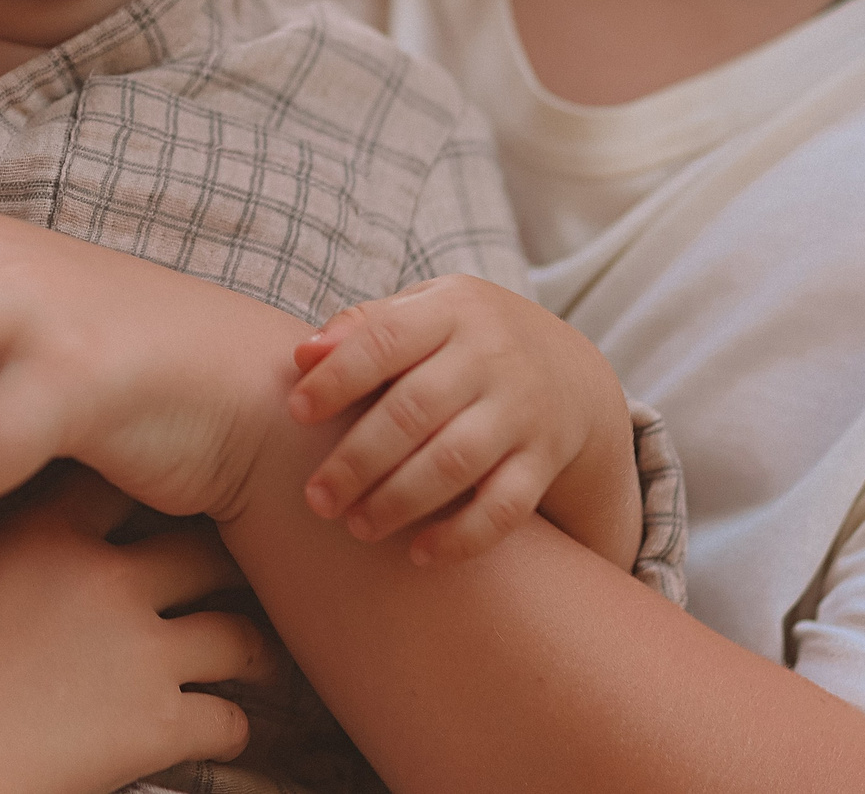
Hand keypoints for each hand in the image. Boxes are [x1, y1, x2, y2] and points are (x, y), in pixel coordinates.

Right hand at [0, 470, 269, 793]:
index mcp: (45, 529)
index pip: (129, 478)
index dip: (159, 478)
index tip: (179, 478)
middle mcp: (105, 578)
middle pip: (204, 547)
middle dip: (224, 559)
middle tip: (230, 567)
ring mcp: (139, 652)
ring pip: (240, 636)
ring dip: (246, 649)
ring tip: (245, 655)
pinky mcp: (157, 727)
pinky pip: (230, 722)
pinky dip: (229, 729)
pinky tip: (209, 734)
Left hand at [287, 275, 638, 567]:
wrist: (570, 371)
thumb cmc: (463, 340)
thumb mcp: (424, 311)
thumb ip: (364, 327)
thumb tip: (302, 355)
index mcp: (452, 309)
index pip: (387, 339)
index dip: (337, 378)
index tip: (294, 412)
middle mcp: (493, 356)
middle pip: (415, 410)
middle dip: (358, 459)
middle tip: (316, 498)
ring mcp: (524, 410)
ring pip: (456, 462)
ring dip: (399, 501)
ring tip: (355, 526)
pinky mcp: (545, 460)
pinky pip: (506, 507)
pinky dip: (463, 536)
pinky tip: (419, 556)